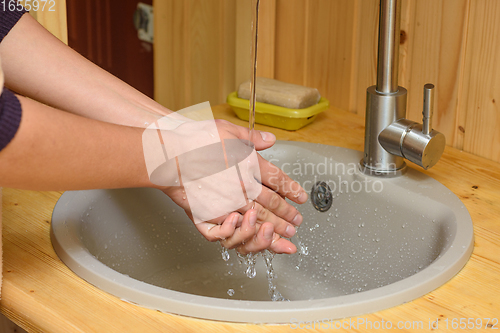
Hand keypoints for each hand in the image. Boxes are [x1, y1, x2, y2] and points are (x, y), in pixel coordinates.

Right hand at [159, 119, 307, 253]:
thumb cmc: (195, 141)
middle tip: (297, 222)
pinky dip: (251, 234)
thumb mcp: (227, 129)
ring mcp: (230, 202)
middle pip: (272, 203)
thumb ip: (251, 137)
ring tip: (287, 234)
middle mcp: (244, 185)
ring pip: (259, 219)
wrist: (170, 156)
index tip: (300, 198)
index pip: (279, 180)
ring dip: (276, 228)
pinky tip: (258, 237)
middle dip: (287, 214)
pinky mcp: (214, 213)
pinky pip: (238, 228)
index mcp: (251, 164)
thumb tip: (270, 139)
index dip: (292, 190)